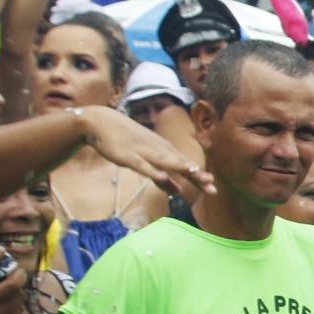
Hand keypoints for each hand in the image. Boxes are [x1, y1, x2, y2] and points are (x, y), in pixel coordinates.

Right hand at [77, 106, 213, 198]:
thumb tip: (178, 191)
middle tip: (212, 187)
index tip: (213, 188)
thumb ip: (161, 177)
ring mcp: (143, 151)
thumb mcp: (146, 160)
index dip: (198, 177)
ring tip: (195, 173)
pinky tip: (162, 176)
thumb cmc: (126, 142)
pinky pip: (141, 164)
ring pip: (164, 161)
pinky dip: (152, 170)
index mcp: (162, 150)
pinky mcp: (128, 155)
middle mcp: (157, 149)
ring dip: (179, 166)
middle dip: (195, 175)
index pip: (184, 165)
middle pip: (179, 163)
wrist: (101, 123)